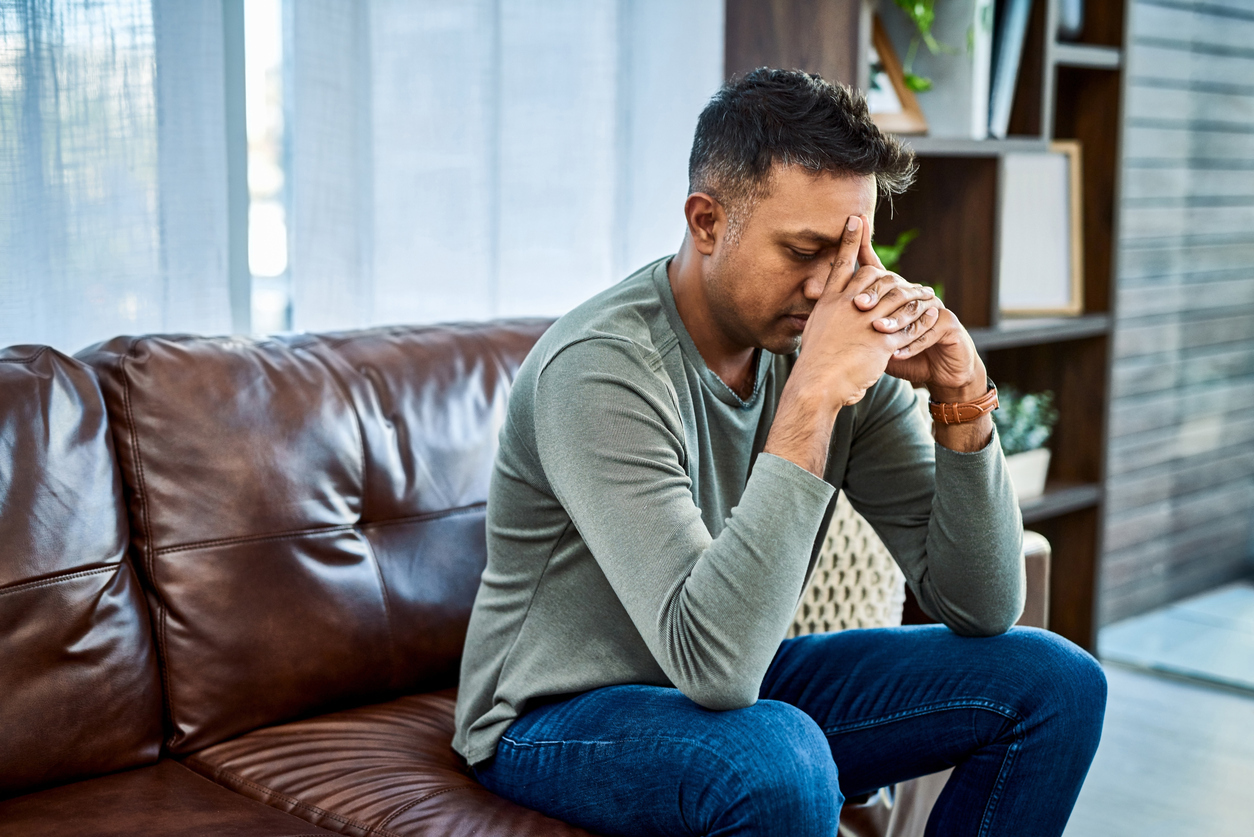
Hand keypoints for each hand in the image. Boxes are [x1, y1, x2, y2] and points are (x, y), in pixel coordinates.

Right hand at [793, 216, 941, 405]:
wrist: (817, 384)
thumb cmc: (814, 363)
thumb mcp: (814, 330)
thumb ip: (825, 315)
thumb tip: (823, 307)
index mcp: (830, 301)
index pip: (842, 263)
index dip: (850, 240)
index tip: (857, 219)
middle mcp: (848, 304)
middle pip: (875, 276)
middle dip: (892, 273)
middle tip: (908, 277)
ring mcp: (865, 320)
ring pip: (897, 298)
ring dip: (915, 293)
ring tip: (928, 293)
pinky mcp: (881, 339)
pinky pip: (907, 324)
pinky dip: (921, 318)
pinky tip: (932, 314)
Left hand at [851, 215, 985, 400]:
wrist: (937, 372)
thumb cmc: (897, 353)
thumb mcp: (869, 337)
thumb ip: (848, 317)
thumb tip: (815, 296)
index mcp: (893, 294)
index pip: (875, 267)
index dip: (862, 246)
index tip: (852, 228)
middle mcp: (913, 294)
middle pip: (894, 286)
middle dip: (876, 294)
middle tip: (858, 305)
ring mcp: (933, 307)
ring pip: (912, 308)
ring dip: (894, 320)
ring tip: (877, 330)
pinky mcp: (949, 324)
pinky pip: (931, 329)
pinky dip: (912, 342)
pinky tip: (897, 353)